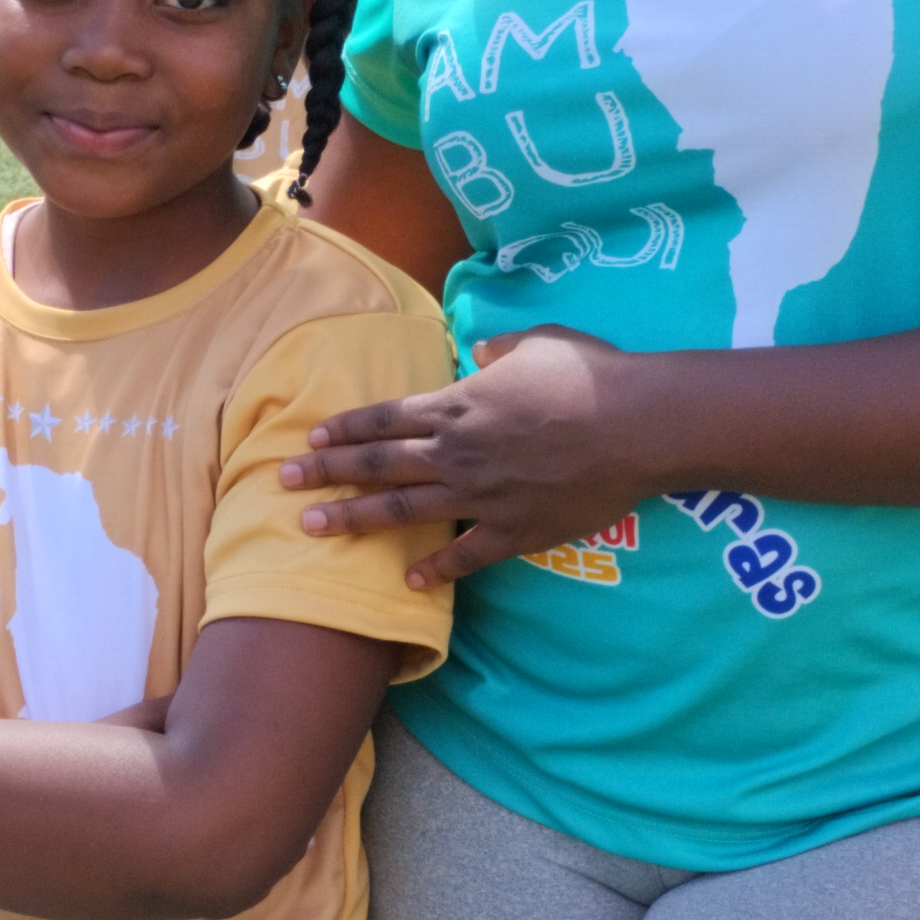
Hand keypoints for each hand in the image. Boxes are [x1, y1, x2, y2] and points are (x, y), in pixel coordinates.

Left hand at [282, 326, 651, 582]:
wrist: (636, 426)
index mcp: (459, 405)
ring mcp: (483, 495)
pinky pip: (466, 555)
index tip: (310, 439)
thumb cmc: (589, 374)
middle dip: (327, 473)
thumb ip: (499, 348)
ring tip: (314, 527)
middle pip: (379, 464)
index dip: (346, 429)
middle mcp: (458, 452)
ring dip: (356, 519)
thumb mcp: (538, 341)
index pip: (386, 418)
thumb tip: (477, 349)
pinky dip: (435, 569)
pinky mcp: (514, 530)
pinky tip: (408, 578)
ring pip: (405, 511)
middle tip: (283, 483)